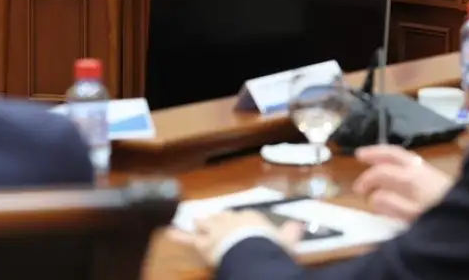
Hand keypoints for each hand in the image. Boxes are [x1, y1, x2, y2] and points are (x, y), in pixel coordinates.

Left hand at [170, 210, 301, 266]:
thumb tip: (299, 225)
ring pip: (206, 224)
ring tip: (196, 222)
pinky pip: (188, 239)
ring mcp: (215, 230)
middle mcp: (231, 219)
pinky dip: (178, 235)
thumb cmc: (269, 245)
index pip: (243, 216)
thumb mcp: (285, 240)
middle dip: (219, 219)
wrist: (250, 251)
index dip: (240, 221)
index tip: (241, 224)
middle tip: (216, 221)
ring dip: (202, 224)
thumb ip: (291, 232)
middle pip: (223, 217)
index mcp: (250, 217)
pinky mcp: (204, 243)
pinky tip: (169, 232)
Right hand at [351, 145, 453, 221]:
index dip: (367, 180)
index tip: (359, 191)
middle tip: (359, 155)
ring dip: (385, 154)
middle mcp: (417, 168)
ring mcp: (426, 169)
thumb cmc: (438, 214)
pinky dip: (397, 158)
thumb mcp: (413, 216)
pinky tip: (396, 166)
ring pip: (401, 154)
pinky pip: (410, 159)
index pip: (381, 172)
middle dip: (374, 152)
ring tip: (374, 157)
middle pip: (392, 153)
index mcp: (409, 178)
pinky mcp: (434, 173)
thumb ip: (391, 205)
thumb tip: (373, 196)